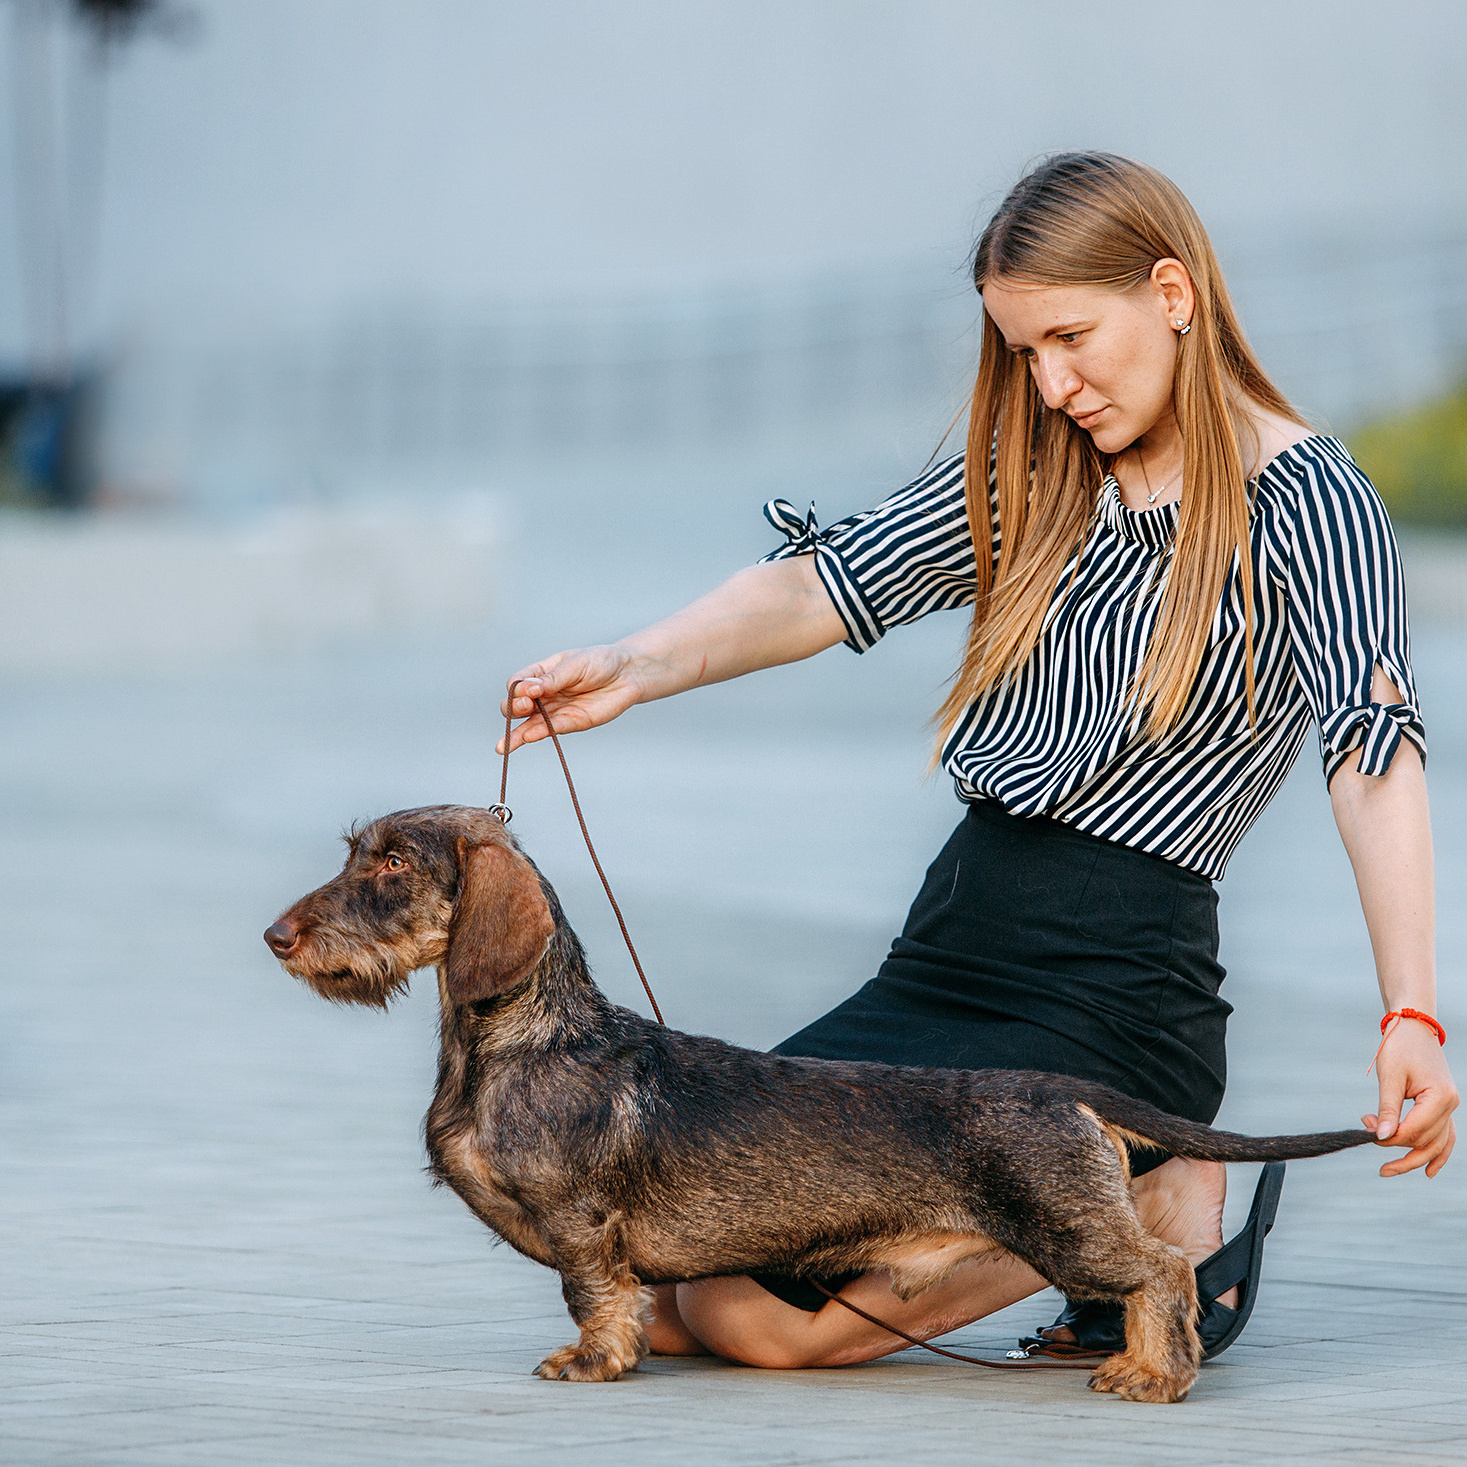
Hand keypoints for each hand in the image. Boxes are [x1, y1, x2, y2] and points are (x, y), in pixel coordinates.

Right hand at [498, 647, 646, 752]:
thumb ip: (553, 679)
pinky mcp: (572, 723)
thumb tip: (529, 689)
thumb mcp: (574, 664)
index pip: (517, 683)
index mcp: (540, 674)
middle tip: (524, 706)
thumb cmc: (600, 662)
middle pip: (516, 706)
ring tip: (504, 745)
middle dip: (513, 708)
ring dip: (516, 734)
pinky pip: (552, 730)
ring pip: (528, 725)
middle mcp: (544, 695)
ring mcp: (555, 710)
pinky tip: (528, 737)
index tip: (529, 688)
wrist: (628, 673)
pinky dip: (539, 734)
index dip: (517, 688)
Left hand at [1362, 1019, 1458, 1177]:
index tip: (1365, 1130)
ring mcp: (1449, 1107)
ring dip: (1413, 1157)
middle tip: (1368, 1143)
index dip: (1389, 1136)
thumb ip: (1387, 1109)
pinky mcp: (1443, 1106)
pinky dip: (1437, 1153)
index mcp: (1439, 1097)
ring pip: (1436, 1144)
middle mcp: (1450, 1105)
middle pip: (1424, 1141)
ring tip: (1389, 1170)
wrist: (1413, 1026)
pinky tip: (1428, 1170)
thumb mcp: (1390, 1077)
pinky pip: (1445, 1136)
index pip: (1414, 1130)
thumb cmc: (1400, 1047)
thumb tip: (1380, 1136)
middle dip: (1395, 1145)